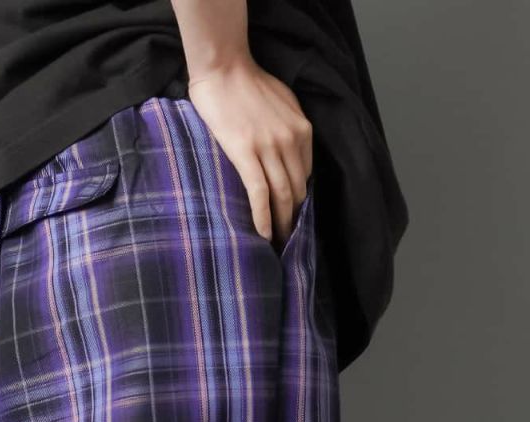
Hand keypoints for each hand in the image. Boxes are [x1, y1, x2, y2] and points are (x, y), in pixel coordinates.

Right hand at [187, 58, 312, 245]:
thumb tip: (290, 156)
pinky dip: (264, 217)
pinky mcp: (246, 153)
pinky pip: (260, 193)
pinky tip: (264, 235)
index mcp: (301, 129)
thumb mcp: (283, 103)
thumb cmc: (248, 83)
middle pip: (297, 190)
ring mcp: (269, 148)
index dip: (300, 199)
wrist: (224, 68)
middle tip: (289, 240)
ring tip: (278, 244)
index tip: (293, 217)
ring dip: (282, 224)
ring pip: (282, 196)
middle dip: (294, 218)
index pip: (305, 175)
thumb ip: (290, 129)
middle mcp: (290, 140)